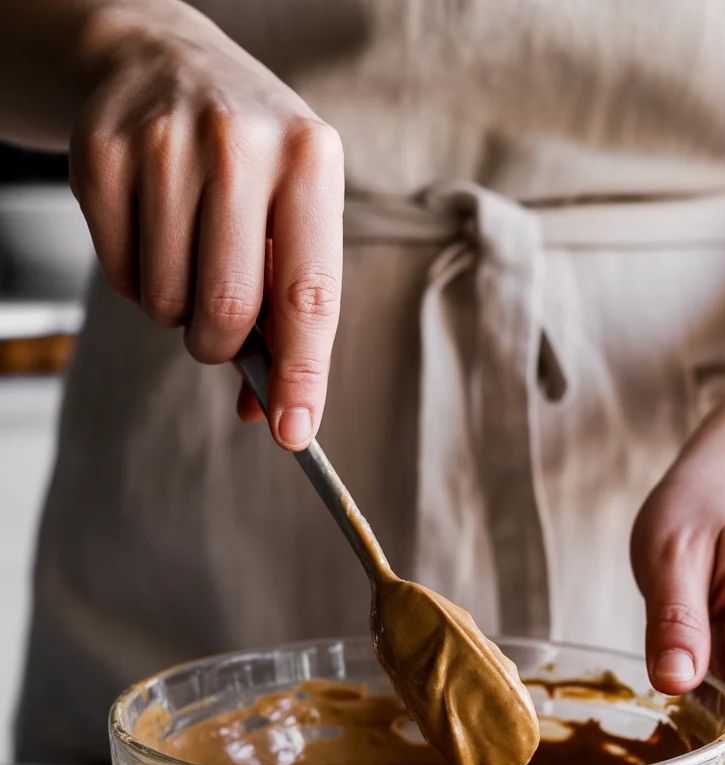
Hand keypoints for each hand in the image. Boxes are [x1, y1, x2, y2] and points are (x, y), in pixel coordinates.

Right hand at [68, 0, 342, 449]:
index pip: (309, 294)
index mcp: (309, 161)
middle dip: (221, 346)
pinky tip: (150, 234)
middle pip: (228, 310)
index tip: (295, 432)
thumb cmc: (247, 161)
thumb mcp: (291, 211)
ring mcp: (165, 144)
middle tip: (218, 331)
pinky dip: (137, 282)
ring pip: (167, 302)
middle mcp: (241, 145)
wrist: (161, 59)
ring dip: (176, 312)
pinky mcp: (102, 152)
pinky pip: (119, 275)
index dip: (303, 374)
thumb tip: (273, 412)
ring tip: (187, 260)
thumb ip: (288, 309)